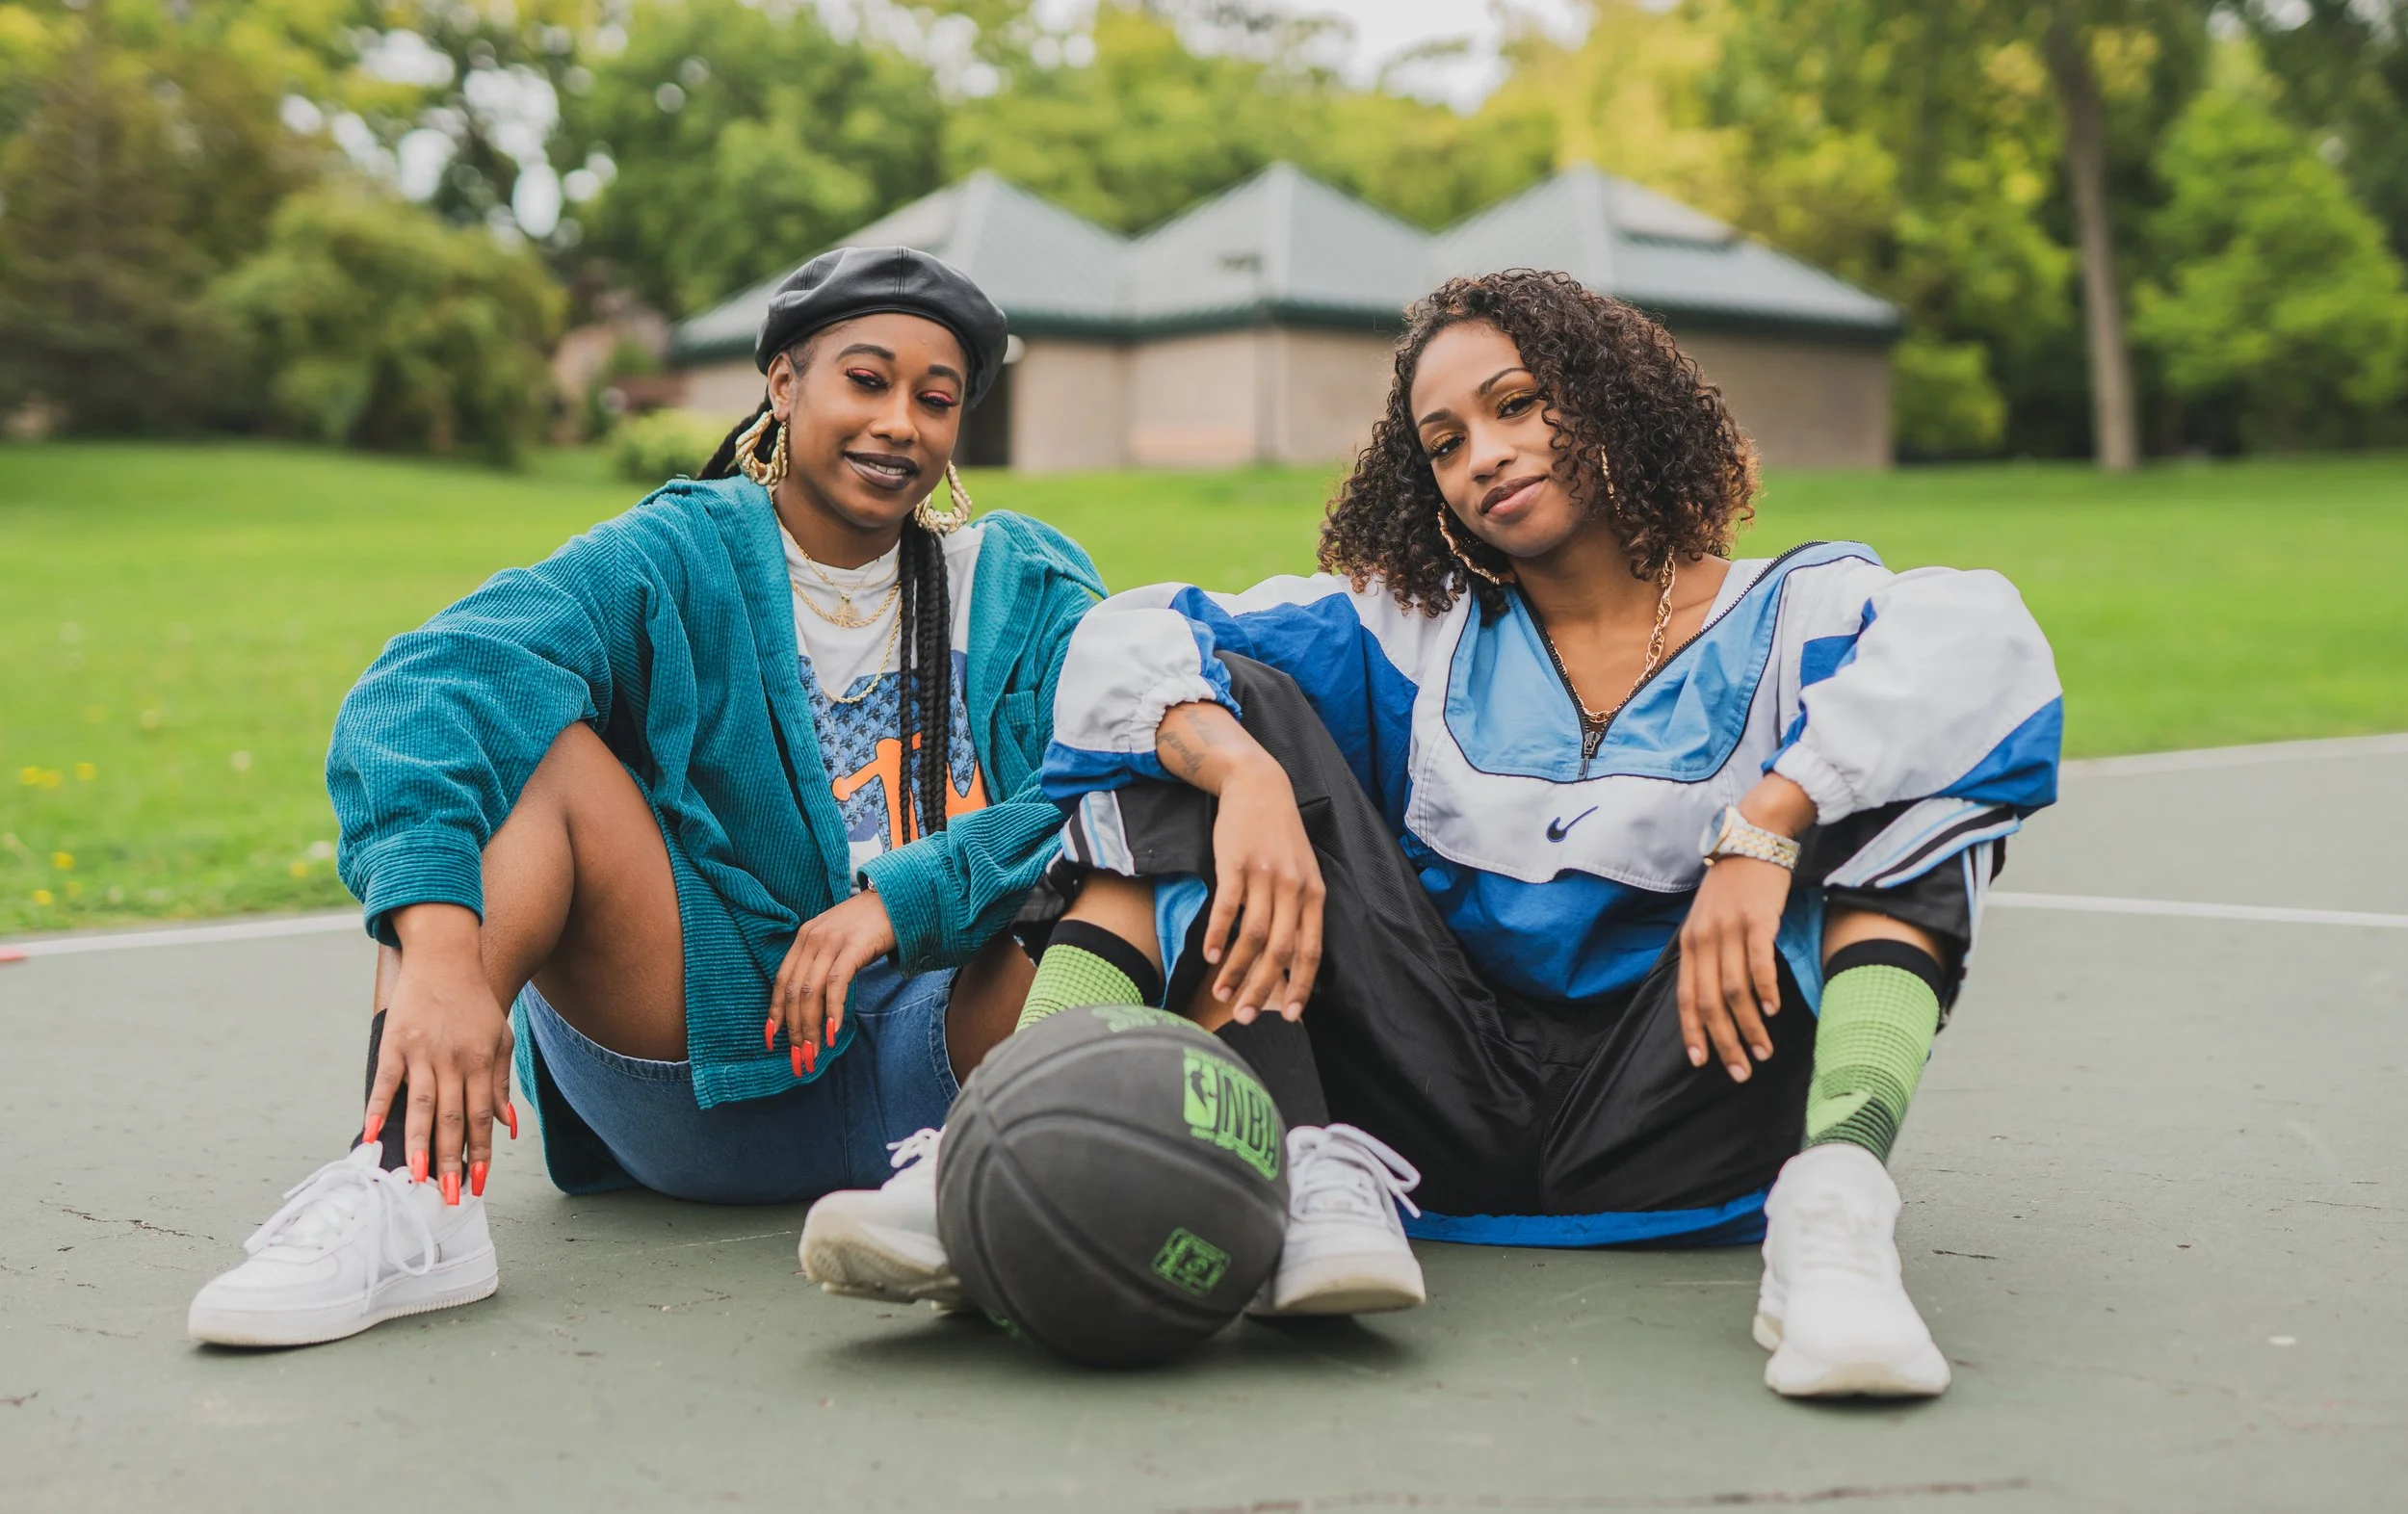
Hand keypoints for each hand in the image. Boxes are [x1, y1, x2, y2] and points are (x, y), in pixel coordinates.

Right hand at [366, 904, 514, 1200]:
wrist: (446, 958)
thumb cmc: (475, 1004)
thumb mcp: (500, 1038)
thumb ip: (501, 1083)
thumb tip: (508, 1126)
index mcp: (482, 1062)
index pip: (481, 1118)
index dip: (480, 1153)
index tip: (477, 1185)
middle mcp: (453, 1060)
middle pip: (452, 1119)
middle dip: (452, 1161)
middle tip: (449, 1197)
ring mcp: (422, 1051)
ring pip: (421, 1106)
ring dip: (419, 1145)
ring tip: (417, 1178)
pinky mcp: (395, 1041)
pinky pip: (386, 1081)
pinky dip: (379, 1107)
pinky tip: (373, 1134)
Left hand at [768, 890, 895, 1074]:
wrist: (898, 897)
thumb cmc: (869, 924)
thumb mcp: (837, 939)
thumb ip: (822, 961)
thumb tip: (813, 1000)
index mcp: (804, 937)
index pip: (782, 980)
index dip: (775, 1012)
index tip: (772, 1040)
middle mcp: (812, 938)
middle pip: (795, 991)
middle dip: (794, 1029)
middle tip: (799, 1058)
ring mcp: (832, 942)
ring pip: (812, 991)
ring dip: (811, 1026)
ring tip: (814, 1051)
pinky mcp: (854, 946)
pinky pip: (837, 984)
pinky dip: (833, 1010)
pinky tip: (833, 1030)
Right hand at [1156, 701, 1324, 1023]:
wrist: (1258, 786)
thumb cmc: (1279, 837)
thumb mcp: (1301, 873)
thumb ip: (1298, 913)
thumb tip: (1289, 960)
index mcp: (1314, 894)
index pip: (1310, 950)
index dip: (1299, 985)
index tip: (1289, 1016)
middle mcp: (1293, 888)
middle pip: (1279, 951)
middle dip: (1261, 989)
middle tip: (1245, 1017)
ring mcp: (1265, 875)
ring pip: (1251, 936)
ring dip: (1234, 969)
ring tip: (1221, 991)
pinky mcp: (1236, 864)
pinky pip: (1227, 908)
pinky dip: (1216, 935)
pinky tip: (1208, 955)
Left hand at [1677, 856, 1790, 1081]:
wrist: (1754, 838)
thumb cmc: (1733, 885)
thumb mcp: (1707, 919)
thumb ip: (1707, 954)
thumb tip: (1713, 997)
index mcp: (1689, 943)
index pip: (1685, 997)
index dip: (1693, 1032)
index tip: (1701, 1062)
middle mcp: (1704, 939)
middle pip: (1710, 1002)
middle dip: (1724, 1042)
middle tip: (1740, 1071)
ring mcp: (1730, 929)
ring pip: (1735, 991)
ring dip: (1749, 1027)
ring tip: (1762, 1051)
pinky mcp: (1757, 920)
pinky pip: (1759, 965)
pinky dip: (1766, 992)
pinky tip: (1773, 1012)